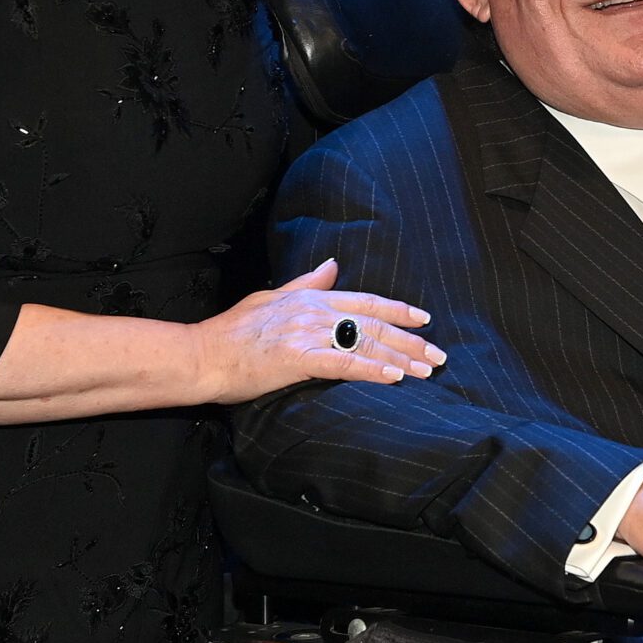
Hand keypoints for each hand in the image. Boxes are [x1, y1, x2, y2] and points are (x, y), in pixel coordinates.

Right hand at [194, 258, 441, 403]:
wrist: (203, 354)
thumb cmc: (234, 330)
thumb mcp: (273, 297)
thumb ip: (307, 282)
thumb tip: (334, 265)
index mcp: (311, 298)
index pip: (366, 301)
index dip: (399, 310)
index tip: (425, 321)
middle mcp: (315, 312)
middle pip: (374, 325)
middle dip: (411, 341)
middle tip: (438, 357)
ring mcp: (307, 334)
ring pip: (364, 343)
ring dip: (400, 357)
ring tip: (426, 370)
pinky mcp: (297, 359)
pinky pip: (342, 364)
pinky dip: (371, 369)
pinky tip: (394, 376)